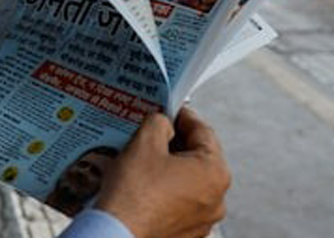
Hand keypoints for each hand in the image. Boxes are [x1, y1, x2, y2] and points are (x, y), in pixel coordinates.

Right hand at [95, 109, 230, 237]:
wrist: (117, 233)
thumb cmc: (133, 194)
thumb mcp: (144, 142)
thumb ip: (159, 122)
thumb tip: (163, 122)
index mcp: (214, 172)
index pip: (203, 130)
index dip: (182, 114)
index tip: (168, 109)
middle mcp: (216, 199)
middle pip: (197, 157)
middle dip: (174, 142)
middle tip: (150, 132)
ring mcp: (202, 219)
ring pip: (188, 181)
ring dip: (169, 168)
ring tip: (142, 160)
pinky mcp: (186, 233)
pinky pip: (178, 203)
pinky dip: (164, 191)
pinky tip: (142, 185)